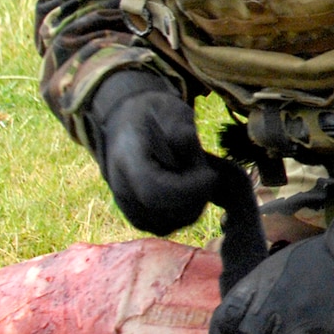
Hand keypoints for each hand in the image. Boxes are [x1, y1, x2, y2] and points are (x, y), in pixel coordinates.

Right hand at [87, 71, 215, 234]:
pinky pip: (167, 225)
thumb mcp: (168, 108)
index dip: (189, 189)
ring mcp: (128, 206)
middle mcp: (122, 188)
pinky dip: (185, 212)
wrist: (126, 125)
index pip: (155, 191)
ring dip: (193, 204)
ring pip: (170, 223)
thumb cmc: (153, 115)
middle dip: (197, 195)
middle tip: (206, 172)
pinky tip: (190, 189)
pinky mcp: (139, 216)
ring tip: (195, 177)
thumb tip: (184, 138)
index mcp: (127, 160)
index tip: (211, 174)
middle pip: (167, 212)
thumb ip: (177, 124)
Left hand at [210, 207, 333, 333]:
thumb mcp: (281, 263)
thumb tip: (241, 314)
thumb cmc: (324, 258)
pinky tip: (327, 329)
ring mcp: (294, 331)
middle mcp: (269, 311)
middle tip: (278, 333)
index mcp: (257, 287)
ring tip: (308, 328)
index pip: (225, 320)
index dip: (229, 331)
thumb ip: (257, 290)